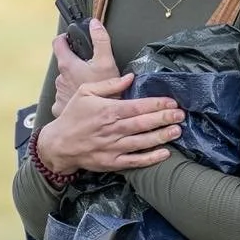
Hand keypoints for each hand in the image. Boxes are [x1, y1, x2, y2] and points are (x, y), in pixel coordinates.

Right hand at [37, 73, 183, 173]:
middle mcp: (113, 129)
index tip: (172, 102)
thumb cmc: (73, 116)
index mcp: (108, 110)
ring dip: (161, 136)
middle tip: (181, 115)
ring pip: (142, 142)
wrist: (59, 144)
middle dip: (164, 118)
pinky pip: (135, 161)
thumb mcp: (85, 92)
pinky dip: (150, 158)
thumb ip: (110, 84)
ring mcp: (113, 147)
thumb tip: (131, 77)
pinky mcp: (112, 162)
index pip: (138, 106)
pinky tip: (164, 153)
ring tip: (177, 131)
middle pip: (144, 123)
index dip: (157, 104)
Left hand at [52, 17, 120, 115]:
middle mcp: (59, 79)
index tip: (71, 39)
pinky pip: (64, 99)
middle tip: (91, 70)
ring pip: (65, 82)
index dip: (64, 38)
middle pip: (65, 64)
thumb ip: (101, 40)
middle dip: (76, 64)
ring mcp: (58, 94)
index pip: (57, 43)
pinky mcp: (59, 108)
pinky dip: (72, 98)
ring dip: (75, 82)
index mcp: (67, 65)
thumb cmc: (105, 94)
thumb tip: (94, 24)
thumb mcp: (107, 63)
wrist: (100, 122)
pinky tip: (84, 102)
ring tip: (90, 88)